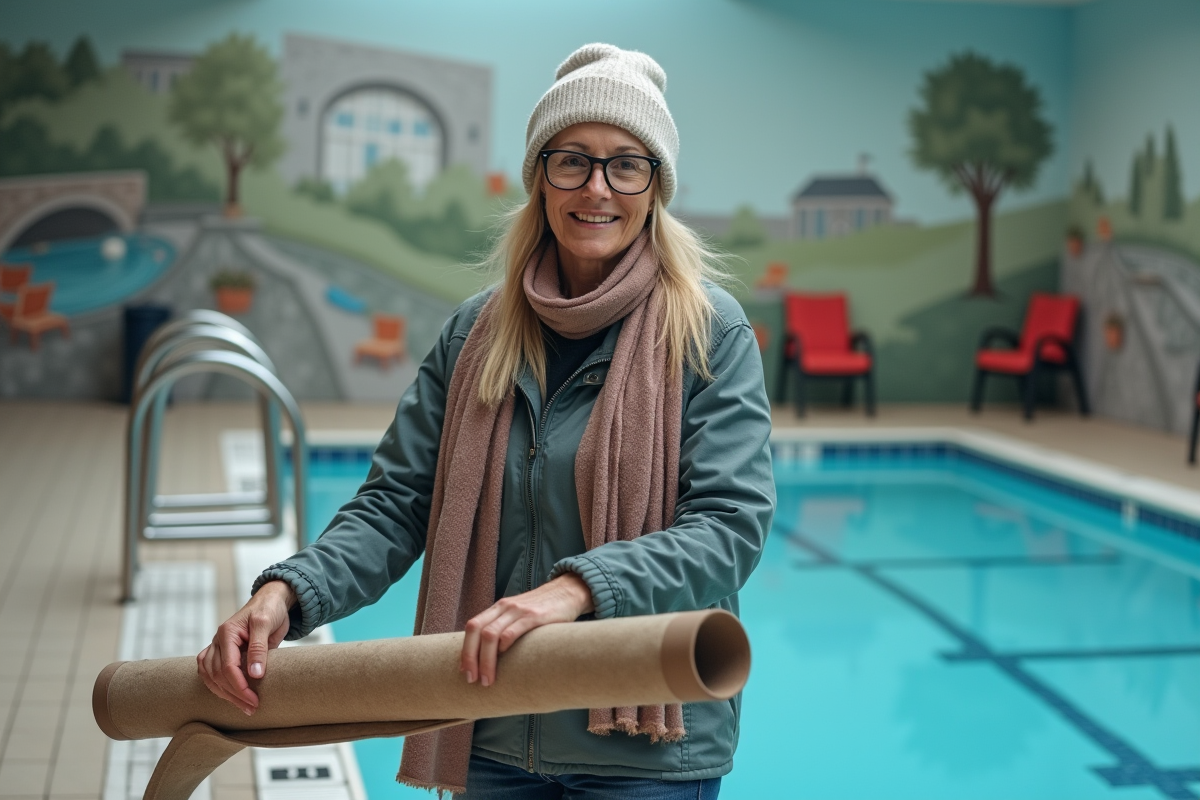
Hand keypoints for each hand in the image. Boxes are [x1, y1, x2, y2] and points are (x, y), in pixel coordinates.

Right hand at [196, 580, 294, 714]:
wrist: (270, 601)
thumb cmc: (269, 610)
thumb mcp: (266, 624)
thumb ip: (259, 648)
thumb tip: (254, 675)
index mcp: (227, 632)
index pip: (227, 667)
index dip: (239, 686)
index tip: (253, 700)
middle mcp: (218, 640)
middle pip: (217, 675)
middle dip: (234, 695)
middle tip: (252, 708)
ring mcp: (217, 646)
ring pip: (210, 676)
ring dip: (224, 694)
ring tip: (243, 706)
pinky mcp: (221, 651)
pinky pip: (208, 671)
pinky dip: (215, 685)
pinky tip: (226, 695)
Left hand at [460, 573, 593, 687]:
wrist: (568, 591)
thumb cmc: (544, 610)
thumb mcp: (519, 615)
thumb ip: (506, 629)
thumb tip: (493, 658)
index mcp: (498, 608)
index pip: (472, 626)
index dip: (465, 650)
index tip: (465, 672)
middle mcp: (504, 607)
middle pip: (475, 630)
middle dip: (469, 657)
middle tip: (471, 679)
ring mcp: (518, 610)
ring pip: (490, 634)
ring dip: (485, 660)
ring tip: (487, 679)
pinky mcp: (534, 616)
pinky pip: (511, 631)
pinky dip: (503, 646)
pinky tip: (506, 659)